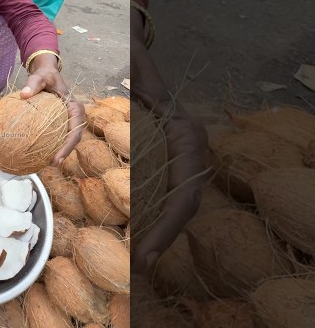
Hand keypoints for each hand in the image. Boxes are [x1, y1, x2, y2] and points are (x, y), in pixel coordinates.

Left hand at [20, 54, 84, 166]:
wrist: (46, 74)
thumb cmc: (45, 76)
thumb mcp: (41, 76)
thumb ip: (33, 83)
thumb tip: (24, 94)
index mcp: (75, 108)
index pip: (75, 131)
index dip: (68, 147)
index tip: (58, 158)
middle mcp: (73, 117)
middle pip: (72, 140)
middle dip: (64, 154)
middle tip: (52, 164)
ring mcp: (67, 121)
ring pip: (65, 140)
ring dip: (57, 152)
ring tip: (43, 164)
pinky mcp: (59, 123)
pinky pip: (54, 136)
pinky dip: (48, 145)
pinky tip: (35, 153)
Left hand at [131, 7, 208, 272]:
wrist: (148, 68)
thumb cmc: (142, 70)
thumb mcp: (143, 73)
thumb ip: (141, 71)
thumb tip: (136, 62)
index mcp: (187, 139)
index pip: (185, 192)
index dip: (168, 225)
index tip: (145, 250)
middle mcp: (191, 153)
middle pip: (184, 205)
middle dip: (164, 236)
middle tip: (140, 265)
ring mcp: (184, 160)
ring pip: (179, 204)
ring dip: (161, 232)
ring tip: (140, 261)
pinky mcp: (173, 164)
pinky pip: (169, 196)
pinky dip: (158, 217)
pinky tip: (141, 234)